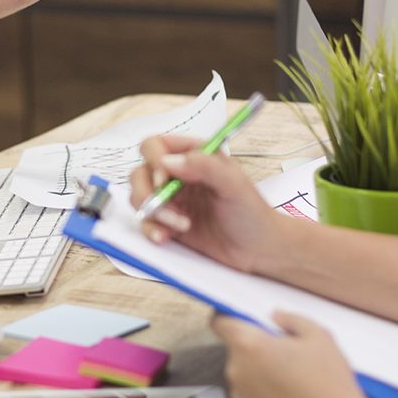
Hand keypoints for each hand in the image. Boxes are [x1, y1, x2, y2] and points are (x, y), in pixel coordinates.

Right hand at [128, 134, 279, 271]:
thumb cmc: (253, 213)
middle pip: (140, 172)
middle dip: (148, 192)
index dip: (153, 160)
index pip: (156, 146)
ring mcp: (170, 200)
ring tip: (182, 226)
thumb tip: (168, 162)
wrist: (259, 251)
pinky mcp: (167, 223)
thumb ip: (204, 166)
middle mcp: (177, 175)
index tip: (163, 178)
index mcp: (193, 156)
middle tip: (169, 208)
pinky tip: (166, 237)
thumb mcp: (234, 184)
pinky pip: (145, 222)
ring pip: (138, 197)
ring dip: (153, 213)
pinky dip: (150, 229)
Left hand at [211, 311, 381, 397]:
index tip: (243, 317)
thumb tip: (275, 316)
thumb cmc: (329, 382)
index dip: (229, 316)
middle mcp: (237, 368)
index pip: (219, 323)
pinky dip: (261, 382)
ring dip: (257, 363)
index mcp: (249, 345)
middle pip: (234, 345)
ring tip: (289, 368)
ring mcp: (240, 391)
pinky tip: (287, 384)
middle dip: (253, 342)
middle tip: (282, 345)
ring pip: (242, 366)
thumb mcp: (318, 336)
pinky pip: (248, 385)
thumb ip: (290, 318)